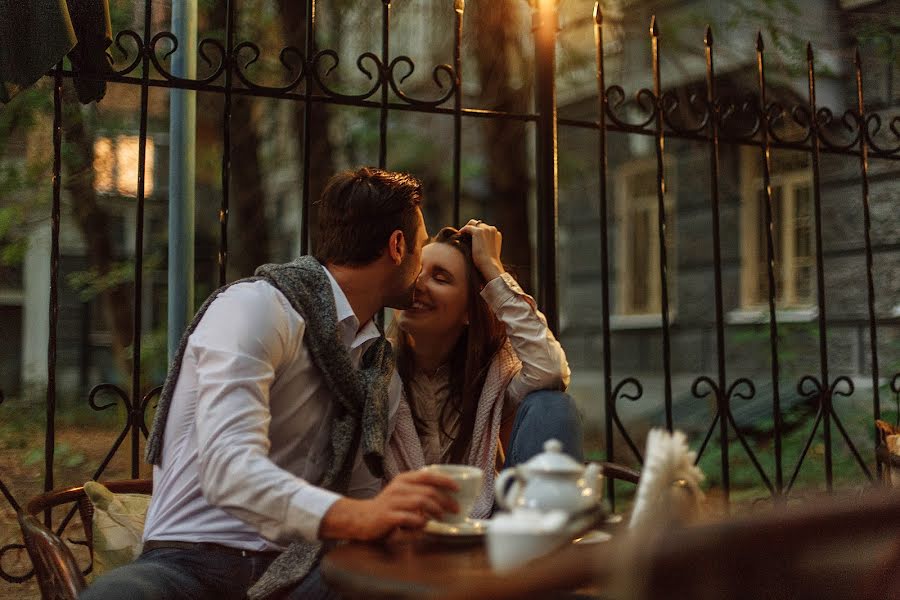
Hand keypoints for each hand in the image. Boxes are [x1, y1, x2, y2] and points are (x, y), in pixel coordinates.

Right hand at [318, 470, 458, 540]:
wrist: (361, 518)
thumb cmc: (387, 507)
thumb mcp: (402, 492)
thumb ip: (418, 491)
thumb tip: (445, 495)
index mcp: (404, 479)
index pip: (429, 475)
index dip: (445, 481)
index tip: (458, 488)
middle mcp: (399, 487)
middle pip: (429, 491)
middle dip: (446, 501)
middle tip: (455, 509)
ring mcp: (393, 501)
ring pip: (421, 502)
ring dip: (436, 511)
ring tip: (442, 518)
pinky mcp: (388, 516)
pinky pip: (410, 518)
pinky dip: (421, 522)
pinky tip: (424, 525)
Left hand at [459, 219, 504, 280]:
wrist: (490, 265)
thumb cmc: (489, 263)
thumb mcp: (489, 252)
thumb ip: (486, 245)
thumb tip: (477, 245)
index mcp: (497, 234)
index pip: (485, 228)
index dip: (477, 232)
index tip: (470, 237)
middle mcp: (492, 229)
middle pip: (479, 224)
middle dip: (471, 228)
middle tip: (464, 235)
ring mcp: (486, 229)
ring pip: (473, 223)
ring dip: (467, 228)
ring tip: (461, 235)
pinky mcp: (478, 231)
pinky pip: (467, 227)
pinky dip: (463, 230)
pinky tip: (459, 235)